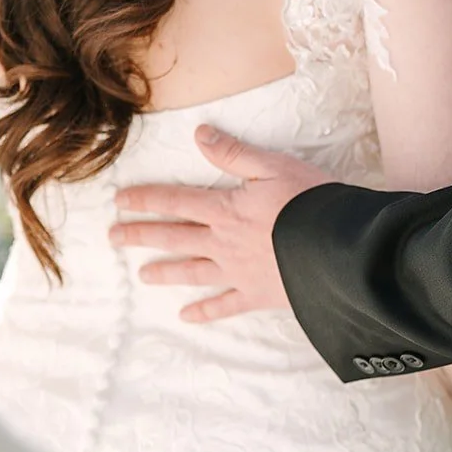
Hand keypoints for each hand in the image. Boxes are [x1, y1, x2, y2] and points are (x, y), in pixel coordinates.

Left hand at [111, 127, 331, 322]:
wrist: (337, 248)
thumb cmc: (309, 201)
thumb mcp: (273, 166)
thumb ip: (234, 153)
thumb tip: (200, 134)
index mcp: (226, 210)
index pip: (176, 201)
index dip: (146, 199)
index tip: (119, 201)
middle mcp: (223, 243)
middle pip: (174, 238)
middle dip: (141, 236)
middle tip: (113, 238)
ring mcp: (238, 272)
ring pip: (192, 272)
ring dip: (166, 272)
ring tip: (143, 275)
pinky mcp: (257, 294)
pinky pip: (224, 306)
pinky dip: (205, 312)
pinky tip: (187, 317)